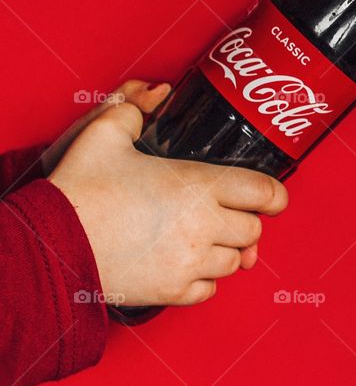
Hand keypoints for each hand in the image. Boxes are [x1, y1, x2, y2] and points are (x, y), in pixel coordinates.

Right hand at [48, 84, 288, 305]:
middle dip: (243, 223)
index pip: (264, 192)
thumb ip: (133, 108)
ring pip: (235, 262)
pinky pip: (209, 291)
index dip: (274, 195)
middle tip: (223, 216)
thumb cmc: (80, 190)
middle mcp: (203, 226)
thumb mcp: (104, 135)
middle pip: (253, 230)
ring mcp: (190, 262)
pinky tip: (186, 265)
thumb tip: (153, 93)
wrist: (50, 244)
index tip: (272, 198)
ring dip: (225, 251)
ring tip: (202, 240)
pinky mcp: (173, 291)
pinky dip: (203, 280)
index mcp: (198, 185)